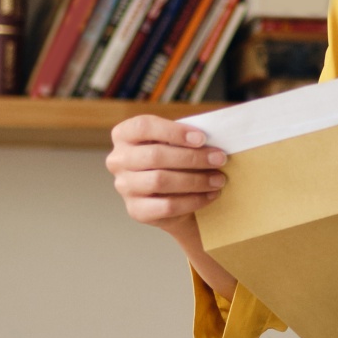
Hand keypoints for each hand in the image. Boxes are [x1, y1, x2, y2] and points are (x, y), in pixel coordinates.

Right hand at [106, 115, 228, 236]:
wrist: (173, 197)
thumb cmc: (176, 162)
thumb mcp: (177, 144)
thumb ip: (186, 138)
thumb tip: (214, 139)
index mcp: (124, 135)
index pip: (143, 127)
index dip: (173, 131)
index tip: (202, 138)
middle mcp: (118, 160)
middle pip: (154, 155)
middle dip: (192, 158)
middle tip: (220, 159)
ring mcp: (124, 186)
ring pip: (160, 181)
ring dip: (195, 180)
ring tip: (218, 179)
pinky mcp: (136, 210)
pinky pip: (166, 205)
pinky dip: (193, 200)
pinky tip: (210, 195)